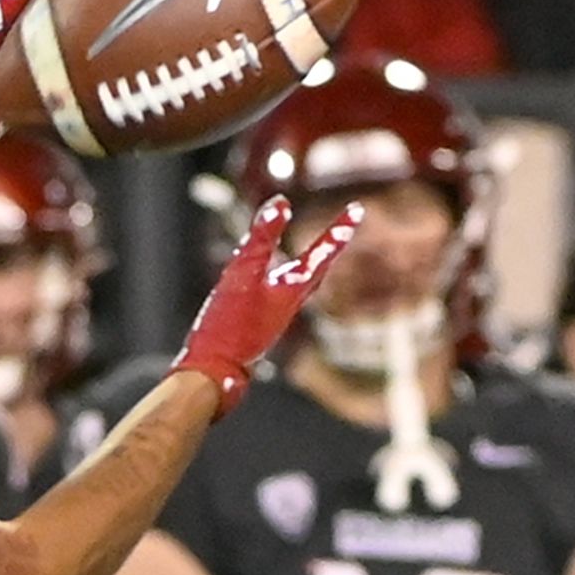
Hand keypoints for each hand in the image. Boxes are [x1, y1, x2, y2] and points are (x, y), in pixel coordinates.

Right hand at [173, 198, 360, 411]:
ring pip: (300, 283)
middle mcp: (290, 303)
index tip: (358, 210)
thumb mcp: (243, 271)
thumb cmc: (229, 324)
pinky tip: (273, 279)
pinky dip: (285, 278)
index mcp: (292, 290)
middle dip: (328, 247)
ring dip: (310, 264)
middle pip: (317, 269)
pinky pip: (280, 294)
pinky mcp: (260, 324)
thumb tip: (282, 202)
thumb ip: (261, 236)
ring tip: (319, 250)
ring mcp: (276, 315)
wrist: (216, 371)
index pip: (322, 252)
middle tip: (342, 228)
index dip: (339, 229)